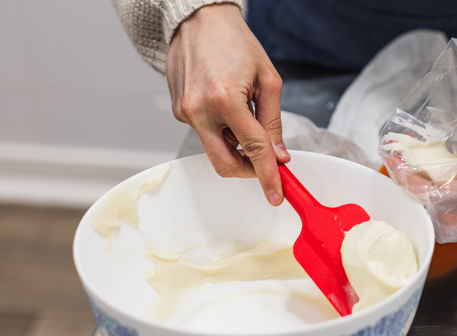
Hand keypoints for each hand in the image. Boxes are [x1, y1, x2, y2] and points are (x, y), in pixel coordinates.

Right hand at [166, 3, 289, 205]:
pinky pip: (204, 133)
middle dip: (248, 170)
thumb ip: (273, 121)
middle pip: (224, 164)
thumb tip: (278, 155)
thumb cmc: (236, 42)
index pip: (253, 150)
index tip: (276, 195)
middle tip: (264, 164)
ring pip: (214, 149)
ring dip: (234, 145)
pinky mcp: (178, 111)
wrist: (199, 20)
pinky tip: (226, 106)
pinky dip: (221, 130)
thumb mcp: (267, 80)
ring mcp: (184, 112)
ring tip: (245, 116)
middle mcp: (199, 110)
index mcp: (225, 99)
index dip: (267, 176)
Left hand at [388, 46, 456, 217]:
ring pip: (441, 213)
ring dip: (422, 194)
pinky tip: (429, 182)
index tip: (396, 162)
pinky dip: (437, 201)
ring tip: (407, 171)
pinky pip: (453, 213)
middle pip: (431, 206)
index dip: (412, 181)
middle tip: (396, 162)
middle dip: (410, 185)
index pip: (436, 194)